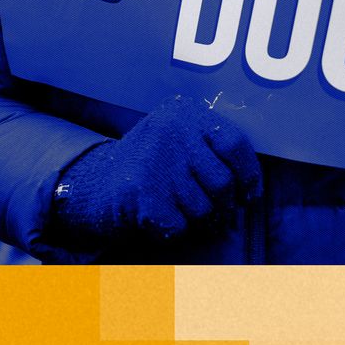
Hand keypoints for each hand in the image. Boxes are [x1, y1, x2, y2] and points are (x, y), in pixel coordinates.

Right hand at [53, 96, 261, 243]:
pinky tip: (159, 218)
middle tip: (216, 215)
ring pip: (204, 208)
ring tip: (180, 211)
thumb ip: (212, 153)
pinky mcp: (143, 193)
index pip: (235, 144)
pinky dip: (174, 230)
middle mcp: (171, 131)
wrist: (92, 183)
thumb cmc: (150, 166)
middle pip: (223, 182)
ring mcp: (156, 161)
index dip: (249, 175)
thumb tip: (251, 191)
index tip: (249, 195)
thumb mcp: (179, 142)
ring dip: (198, 221)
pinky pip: (180, 226)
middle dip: (224, 206)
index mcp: (184, 113)